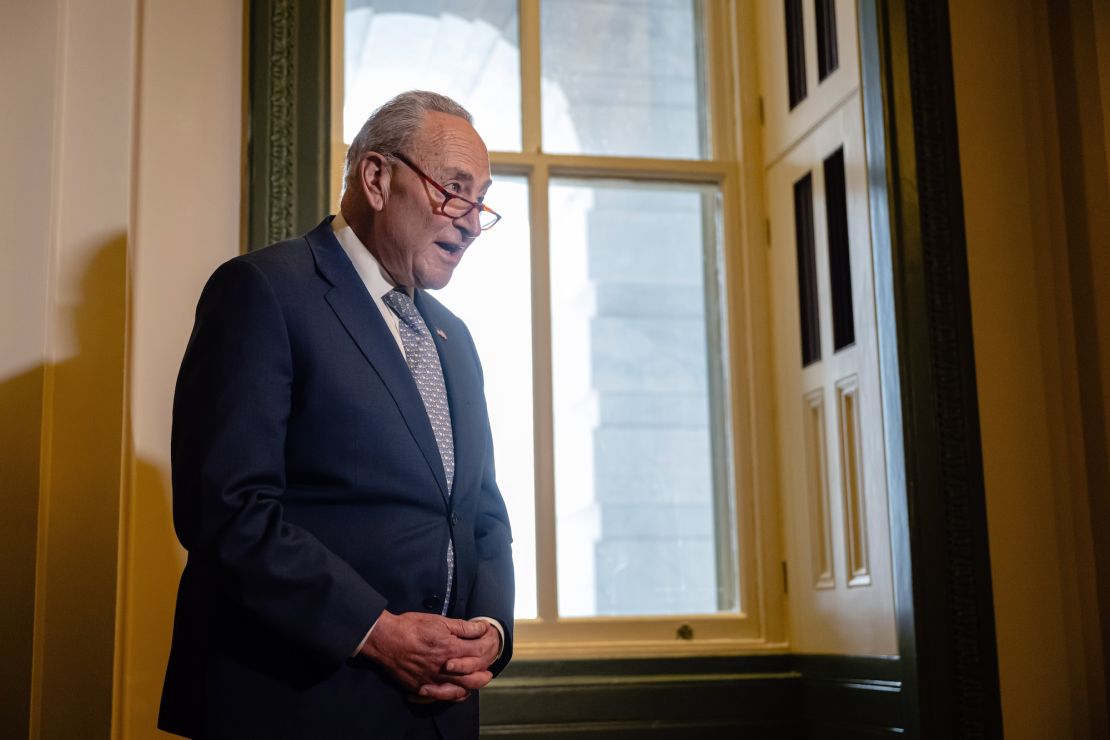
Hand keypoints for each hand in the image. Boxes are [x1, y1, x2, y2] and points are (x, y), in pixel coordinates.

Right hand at [359, 611, 490, 701]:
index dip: (487, 648)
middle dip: (484, 675)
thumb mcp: (439, 621)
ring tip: (475, 683)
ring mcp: (433, 680)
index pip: (478, 652)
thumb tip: (481, 628)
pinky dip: (451, 696)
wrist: (385, 639)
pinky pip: (441, 697)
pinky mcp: (421, 687)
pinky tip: (455, 691)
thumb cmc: (410, 627)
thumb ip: (463, 627)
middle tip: (489, 672)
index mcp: (451, 649)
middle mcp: (445, 668)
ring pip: (460, 690)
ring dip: (471, 687)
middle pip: (473, 677)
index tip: (489, 644)